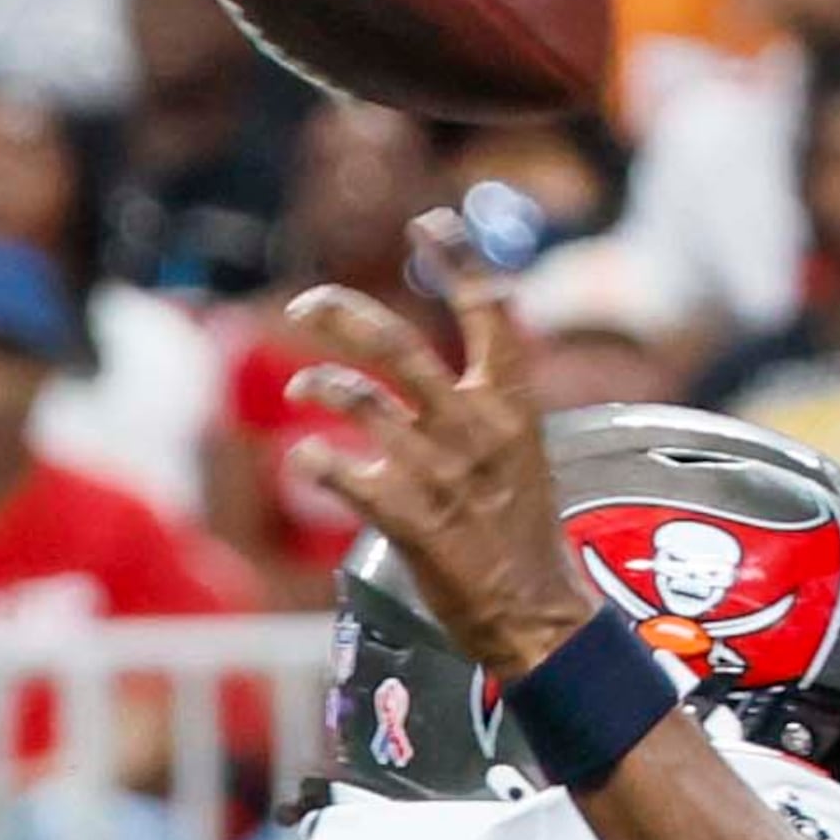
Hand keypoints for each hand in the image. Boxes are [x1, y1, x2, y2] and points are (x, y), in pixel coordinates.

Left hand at [282, 214, 592, 677]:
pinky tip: (305, 462)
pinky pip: (337, 470)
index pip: (492, 308)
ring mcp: (439, 471)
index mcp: (513, 406)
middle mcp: (475, 427)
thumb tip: (429, 376)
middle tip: (306, 306)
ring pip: (357, 399)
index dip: (459, 257)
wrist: (536, 617)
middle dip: (341, 314)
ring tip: (304, 389)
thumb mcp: (521, 456)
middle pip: (397, 344)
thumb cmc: (524, 538)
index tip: (429, 222)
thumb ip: (481, 409)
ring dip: (319, 388)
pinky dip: (311, 462)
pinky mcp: (407, 517)